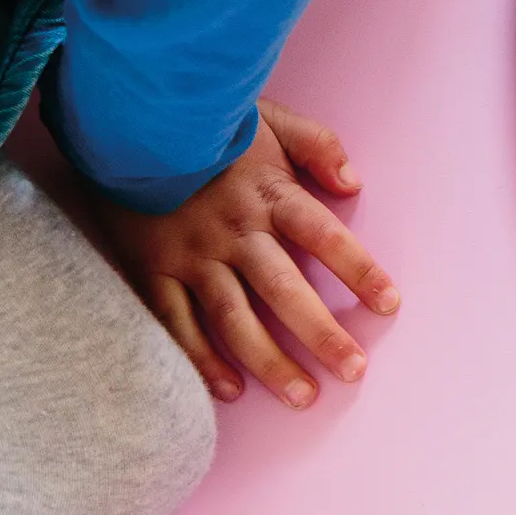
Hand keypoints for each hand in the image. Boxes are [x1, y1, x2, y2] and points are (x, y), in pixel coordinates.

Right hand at [93, 99, 398, 407]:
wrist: (126, 119)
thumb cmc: (208, 123)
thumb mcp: (272, 117)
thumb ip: (318, 145)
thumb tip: (353, 183)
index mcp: (271, 195)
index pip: (325, 237)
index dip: (359, 271)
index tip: (389, 305)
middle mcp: (236, 231)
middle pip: (285, 290)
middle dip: (321, 334)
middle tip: (353, 371)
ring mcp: (193, 255)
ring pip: (235, 318)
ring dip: (270, 361)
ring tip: (303, 397)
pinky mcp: (153, 269)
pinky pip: (178, 323)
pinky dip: (201, 359)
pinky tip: (230, 389)